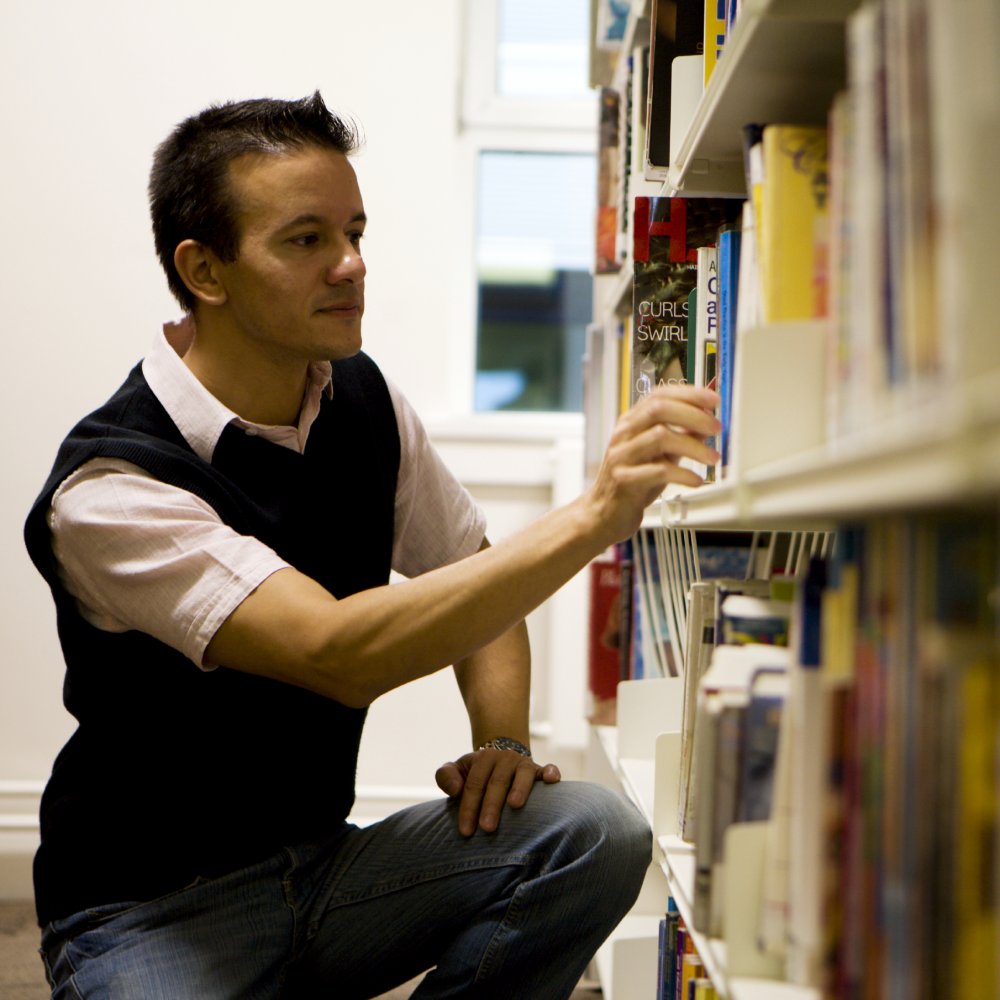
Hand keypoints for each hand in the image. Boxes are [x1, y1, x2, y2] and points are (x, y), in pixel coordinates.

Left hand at [435, 747, 560, 836]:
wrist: (500, 756)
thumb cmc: (476, 773)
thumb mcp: (457, 770)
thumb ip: (446, 776)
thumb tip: (454, 790)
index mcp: (483, 759)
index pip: (474, 784)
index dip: (468, 807)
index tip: (466, 831)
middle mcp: (504, 758)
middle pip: (497, 782)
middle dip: (491, 805)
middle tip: (487, 828)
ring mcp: (523, 764)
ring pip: (523, 774)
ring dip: (519, 788)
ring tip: (515, 805)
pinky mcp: (540, 770)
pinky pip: (548, 768)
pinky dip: (551, 772)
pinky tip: (553, 780)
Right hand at [584, 385, 719, 546]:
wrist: (604, 514)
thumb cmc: (633, 482)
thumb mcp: (660, 454)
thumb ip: (680, 436)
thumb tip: (707, 421)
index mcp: (632, 422)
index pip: (659, 395)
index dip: (689, 394)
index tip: (714, 401)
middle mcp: (624, 434)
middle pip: (659, 409)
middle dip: (693, 415)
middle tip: (717, 428)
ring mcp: (622, 456)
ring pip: (660, 437)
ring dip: (693, 446)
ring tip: (712, 458)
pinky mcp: (624, 480)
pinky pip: (657, 471)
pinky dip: (682, 474)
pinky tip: (696, 480)